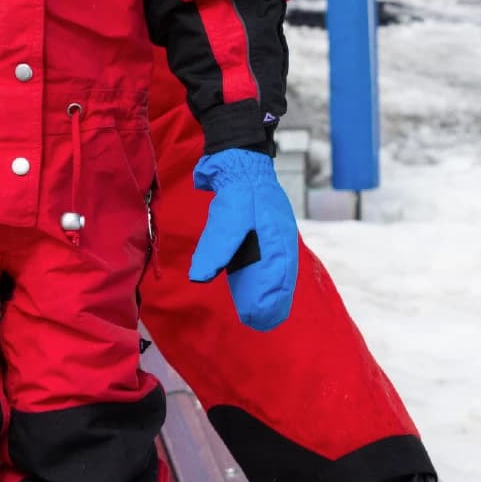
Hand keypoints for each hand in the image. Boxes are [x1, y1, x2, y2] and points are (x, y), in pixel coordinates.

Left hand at [189, 149, 298, 329]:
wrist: (240, 159)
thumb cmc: (237, 190)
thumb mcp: (226, 218)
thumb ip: (216, 248)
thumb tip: (200, 277)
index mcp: (277, 240)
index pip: (276, 278)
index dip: (268, 300)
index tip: (258, 317)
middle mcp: (280, 240)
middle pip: (280, 277)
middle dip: (272, 301)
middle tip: (260, 322)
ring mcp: (274, 233)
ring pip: (277, 269)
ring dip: (272, 291)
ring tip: (264, 311)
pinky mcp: (265, 228)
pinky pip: (272, 258)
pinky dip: (269, 275)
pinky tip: (261, 284)